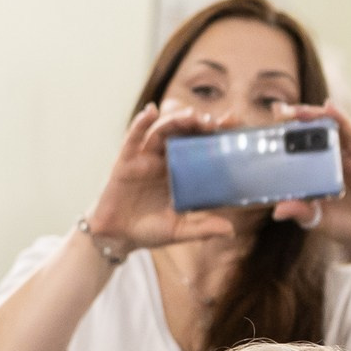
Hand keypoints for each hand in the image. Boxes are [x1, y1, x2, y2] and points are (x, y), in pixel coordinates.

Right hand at [82, 103, 240, 256]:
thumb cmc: (149, 230)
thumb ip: (203, 228)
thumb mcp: (179, 230)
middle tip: (214, 121)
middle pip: (182, 133)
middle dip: (197, 123)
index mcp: (180, 172)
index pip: (199, 145)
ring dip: (176, 121)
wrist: (118, 238)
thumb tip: (231, 231)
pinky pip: (132, 139)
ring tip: (191, 116)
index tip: (233, 122)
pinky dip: (140, 124)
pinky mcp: (125, 162)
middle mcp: (164, 160)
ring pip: (161, 131)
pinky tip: (150, 112)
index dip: (214, 133)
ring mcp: (145, 159)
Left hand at [269, 102, 350, 260]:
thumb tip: (278, 211)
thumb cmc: (346, 226)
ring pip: (325, 127)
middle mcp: (326, 161)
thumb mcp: (318, 221)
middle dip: (292, 119)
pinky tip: (328, 107)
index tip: (261, 131)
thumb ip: (301, 213)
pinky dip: (338, 117)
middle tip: (276, 111)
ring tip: (295, 109)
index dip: (278, 138)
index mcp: (311, 174)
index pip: (291, 151)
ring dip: (311, 114)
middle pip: (307, 133)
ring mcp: (343, 156)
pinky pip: (349, 131)